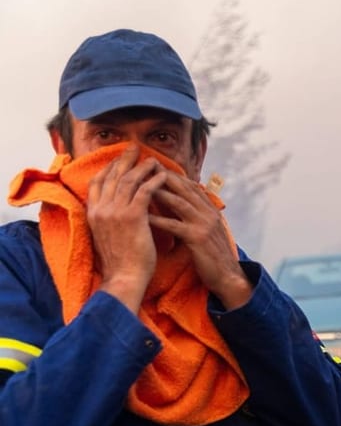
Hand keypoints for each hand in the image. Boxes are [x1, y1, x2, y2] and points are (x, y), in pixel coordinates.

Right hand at [87, 144, 166, 311]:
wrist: (124, 277)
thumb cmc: (120, 261)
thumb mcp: (107, 235)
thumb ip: (109, 219)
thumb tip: (117, 209)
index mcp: (93, 214)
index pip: (97, 182)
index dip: (109, 168)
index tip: (119, 159)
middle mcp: (101, 209)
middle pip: (112, 176)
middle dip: (124, 160)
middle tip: (135, 148)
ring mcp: (115, 212)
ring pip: (128, 180)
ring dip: (141, 167)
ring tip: (153, 159)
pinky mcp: (132, 217)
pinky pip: (144, 191)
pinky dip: (153, 181)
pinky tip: (162, 175)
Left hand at [147, 169, 252, 308]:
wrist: (228, 276)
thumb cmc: (214, 256)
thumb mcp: (207, 231)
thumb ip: (196, 217)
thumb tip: (180, 206)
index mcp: (210, 210)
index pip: (190, 186)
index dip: (172, 175)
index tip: (154, 167)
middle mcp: (209, 213)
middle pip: (184, 188)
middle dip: (163, 176)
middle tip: (144, 167)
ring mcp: (204, 225)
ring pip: (179, 202)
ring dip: (159, 192)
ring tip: (139, 185)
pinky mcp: (197, 238)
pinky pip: (174, 225)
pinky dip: (158, 219)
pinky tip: (143, 216)